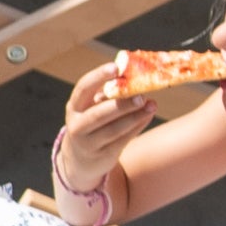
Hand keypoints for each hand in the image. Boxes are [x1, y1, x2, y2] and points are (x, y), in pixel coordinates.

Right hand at [51, 67, 160, 208]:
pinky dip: (137, 127)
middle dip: (121, 105)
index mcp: (74, 107)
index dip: (98, 76)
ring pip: (113, 129)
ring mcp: (88, 143)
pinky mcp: (103, 155)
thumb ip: (108, 97)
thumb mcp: (92, 109)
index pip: (83, 88)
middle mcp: (76, 125)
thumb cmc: (92, 124)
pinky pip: (122, 140)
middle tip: (140, 96)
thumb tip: (136, 80)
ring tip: (151, 105)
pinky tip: (147, 116)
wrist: (80, 159)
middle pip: (98, 114)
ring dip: (134, 117)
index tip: (116, 67)